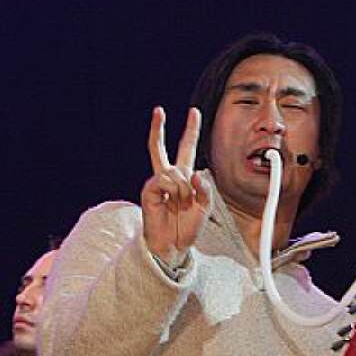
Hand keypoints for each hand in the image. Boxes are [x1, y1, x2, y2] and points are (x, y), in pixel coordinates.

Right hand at [141, 106, 211, 260]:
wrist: (174, 245)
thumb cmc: (187, 227)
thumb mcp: (205, 206)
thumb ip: (205, 188)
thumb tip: (193, 173)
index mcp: (184, 177)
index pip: (187, 149)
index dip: (191, 131)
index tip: (194, 113)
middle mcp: (168, 177)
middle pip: (160, 148)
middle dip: (159, 128)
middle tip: (159, 110)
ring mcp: (157, 183)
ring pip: (174, 172)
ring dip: (184, 189)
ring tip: (181, 205)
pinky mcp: (149, 191)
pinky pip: (164, 180)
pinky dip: (174, 191)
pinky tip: (171, 202)